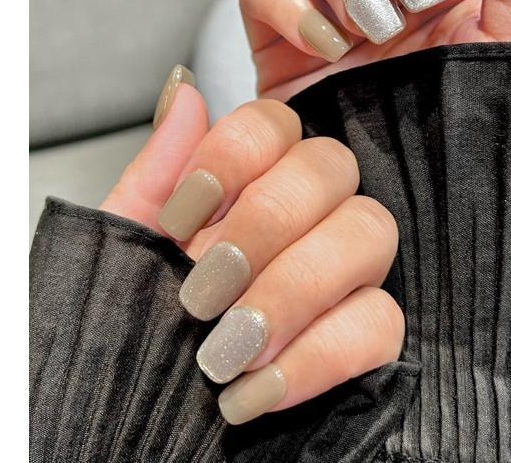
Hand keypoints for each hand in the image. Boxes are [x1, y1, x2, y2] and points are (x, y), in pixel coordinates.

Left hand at [101, 68, 402, 424]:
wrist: (132, 421)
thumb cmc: (128, 322)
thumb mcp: (128, 243)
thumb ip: (160, 168)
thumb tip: (184, 88)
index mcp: (249, 181)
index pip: (276, 122)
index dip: (233, 157)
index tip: (177, 218)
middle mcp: (307, 212)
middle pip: (331, 167)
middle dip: (264, 227)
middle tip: (202, 293)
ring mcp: (346, 270)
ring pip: (369, 234)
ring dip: (293, 290)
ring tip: (226, 349)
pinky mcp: (369, 333)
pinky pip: (382, 322)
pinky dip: (316, 358)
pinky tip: (254, 391)